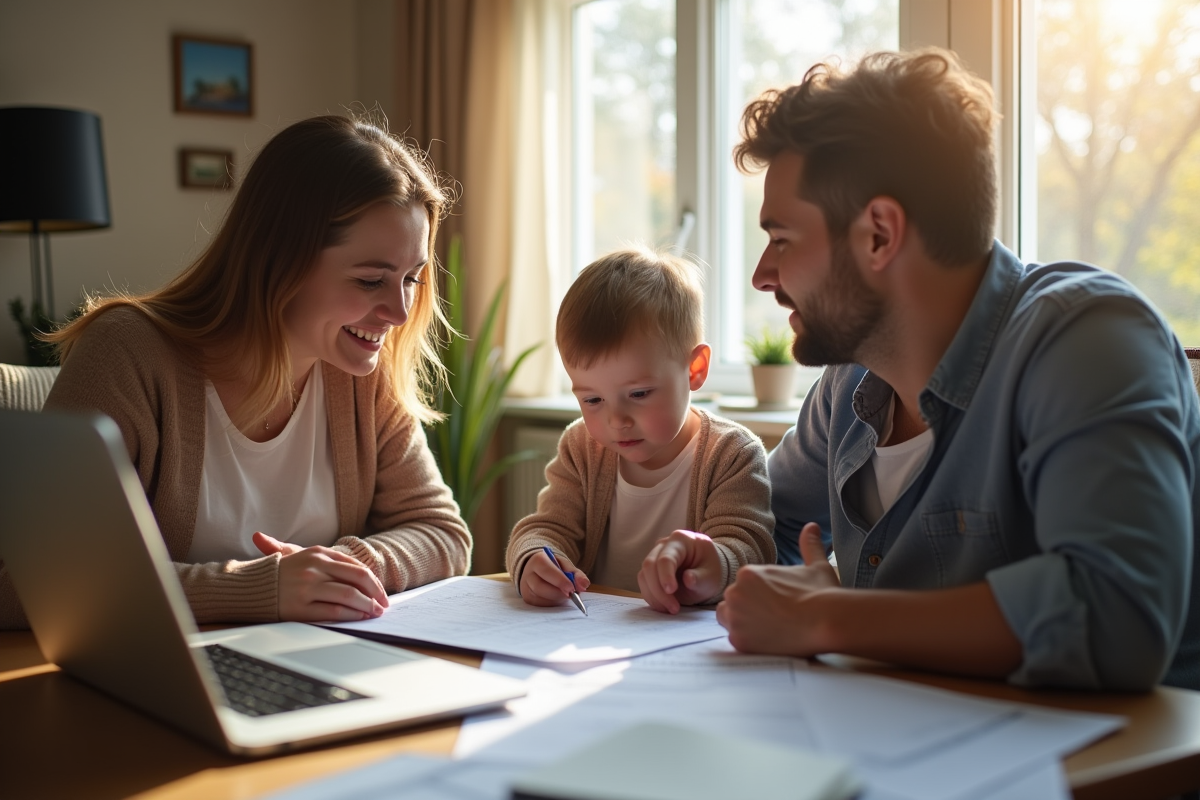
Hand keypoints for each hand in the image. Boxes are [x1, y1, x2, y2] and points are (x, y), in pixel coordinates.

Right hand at [254, 531, 388, 621]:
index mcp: (318, 553)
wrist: (250, 586)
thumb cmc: (281, 572)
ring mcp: (308, 587)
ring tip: (375, 612)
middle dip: (376, 593)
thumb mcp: (304, 556)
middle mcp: (315, 568)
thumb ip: (332, 561)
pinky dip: (351, 614)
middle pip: (357, 579)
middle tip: (384, 604)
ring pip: (349, 595)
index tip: (381, 592)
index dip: (373, 580)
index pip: (355, 566)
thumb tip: (363, 573)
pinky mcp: (301, 607)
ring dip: (367, 605)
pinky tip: (359, 617)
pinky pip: (334, 611)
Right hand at [519, 549, 590, 606]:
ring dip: (556, 599)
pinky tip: (557, 598)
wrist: (540, 570)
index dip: (559, 580)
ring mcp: (526, 588)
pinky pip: (540, 605)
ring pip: (540, 598)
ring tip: (564, 594)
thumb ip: (576, 574)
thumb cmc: (555, 567)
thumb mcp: (566, 566)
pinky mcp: (528, 599)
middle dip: (558, 592)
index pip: (546, 570)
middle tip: (570, 594)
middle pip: (540, 587)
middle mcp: (528, 574)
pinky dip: (552, 603)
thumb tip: (584, 585)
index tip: (571, 588)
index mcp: (538, 560)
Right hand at [637, 530, 721, 613]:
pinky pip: (644, 583)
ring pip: (644, 575)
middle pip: (650, 565)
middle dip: (658, 590)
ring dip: (654, 596)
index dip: (665, 575)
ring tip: (672, 609)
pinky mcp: (650, 569)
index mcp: (681, 540)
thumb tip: (688, 579)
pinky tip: (664, 606)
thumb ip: (700, 578)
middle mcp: (663, 545)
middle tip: (674, 608)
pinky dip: (652, 597)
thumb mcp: (711, 575)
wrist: (706, 571)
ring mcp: (655, 555)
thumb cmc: (710, 569)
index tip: (671, 591)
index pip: (666, 558)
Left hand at [716, 523, 839, 654]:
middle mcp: (735, 593)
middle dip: (748, 608)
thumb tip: (812, 527)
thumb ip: (809, 545)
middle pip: (733, 601)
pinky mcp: (739, 640)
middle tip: (774, 616)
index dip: (759, 595)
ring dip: (744, 623)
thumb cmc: (821, 594)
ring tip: (769, 627)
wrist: (826, 622)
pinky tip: (769, 639)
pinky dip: (749, 641)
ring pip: (729, 620)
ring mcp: (735, 618)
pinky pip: (736, 639)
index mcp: (747, 574)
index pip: (743, 586)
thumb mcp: (816, 566)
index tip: (777, 603)